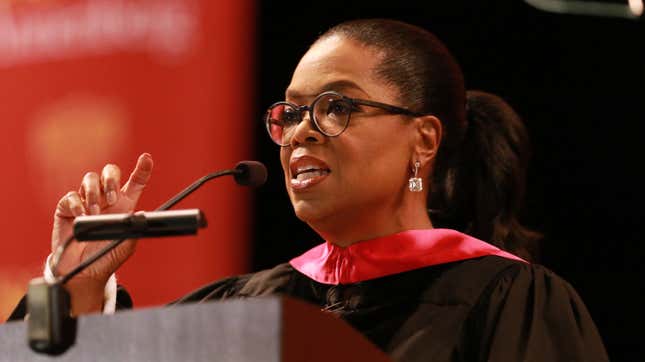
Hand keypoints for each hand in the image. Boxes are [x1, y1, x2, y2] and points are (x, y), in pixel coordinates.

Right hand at [50, 153, 152, 313]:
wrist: (84, 272)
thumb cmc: (107, 256)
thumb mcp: (127, 244)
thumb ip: (134, 228)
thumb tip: (142, 214)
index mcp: (124, 204)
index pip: (136, 182)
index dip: (142, 168)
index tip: (146, 158)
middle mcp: (106, 198)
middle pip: (110, 171)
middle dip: (112, 179)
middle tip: (113, 199)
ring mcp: (86, 201)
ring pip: (90, 179)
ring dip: (94, 194)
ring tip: (95, 214)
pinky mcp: (67, 208)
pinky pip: (71, 196)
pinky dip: (77, 204)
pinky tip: (81, 216)